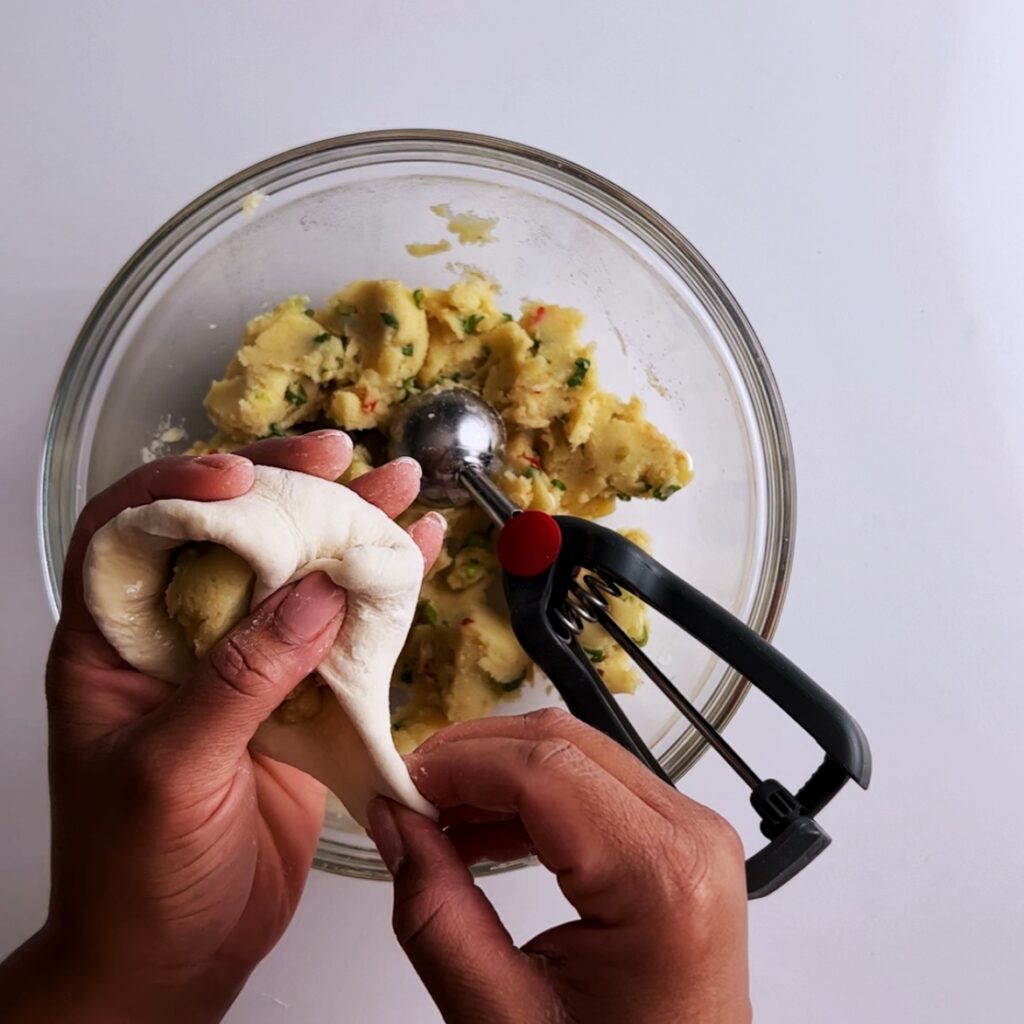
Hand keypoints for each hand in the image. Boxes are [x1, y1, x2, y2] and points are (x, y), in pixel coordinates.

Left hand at [0, 432, 443, 1023]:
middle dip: (283, 485)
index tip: (242, 480)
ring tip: (401, 482)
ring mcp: (245, 663)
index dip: (178, 487)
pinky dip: (383, 592)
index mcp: (115, 643)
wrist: (177, 954)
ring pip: (295, 572)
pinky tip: (420, 551)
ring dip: (347, 524)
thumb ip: (239, 681)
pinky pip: (342, 630)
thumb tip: (316, 597)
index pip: (130, 531)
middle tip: (339, 454)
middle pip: (228, 534)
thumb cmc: (132, 876)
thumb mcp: (169, 773)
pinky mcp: (299, 694)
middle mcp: (180, 638)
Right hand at [367, 709, 750, 1023]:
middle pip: (562, 745)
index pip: (543, 771)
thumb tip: (393, 823)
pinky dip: (529, 799)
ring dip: (496, 775)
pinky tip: (479, 833)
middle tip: (405, 796)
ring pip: (576, 755)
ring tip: (433, 820)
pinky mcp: (678, 843)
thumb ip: (437, 917)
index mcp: (661, 880)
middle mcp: (690, 838)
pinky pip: (595, 788)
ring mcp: (691, 834)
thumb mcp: (504, 1019)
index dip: (456, 765)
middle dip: (472, 759)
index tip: (393, 784)